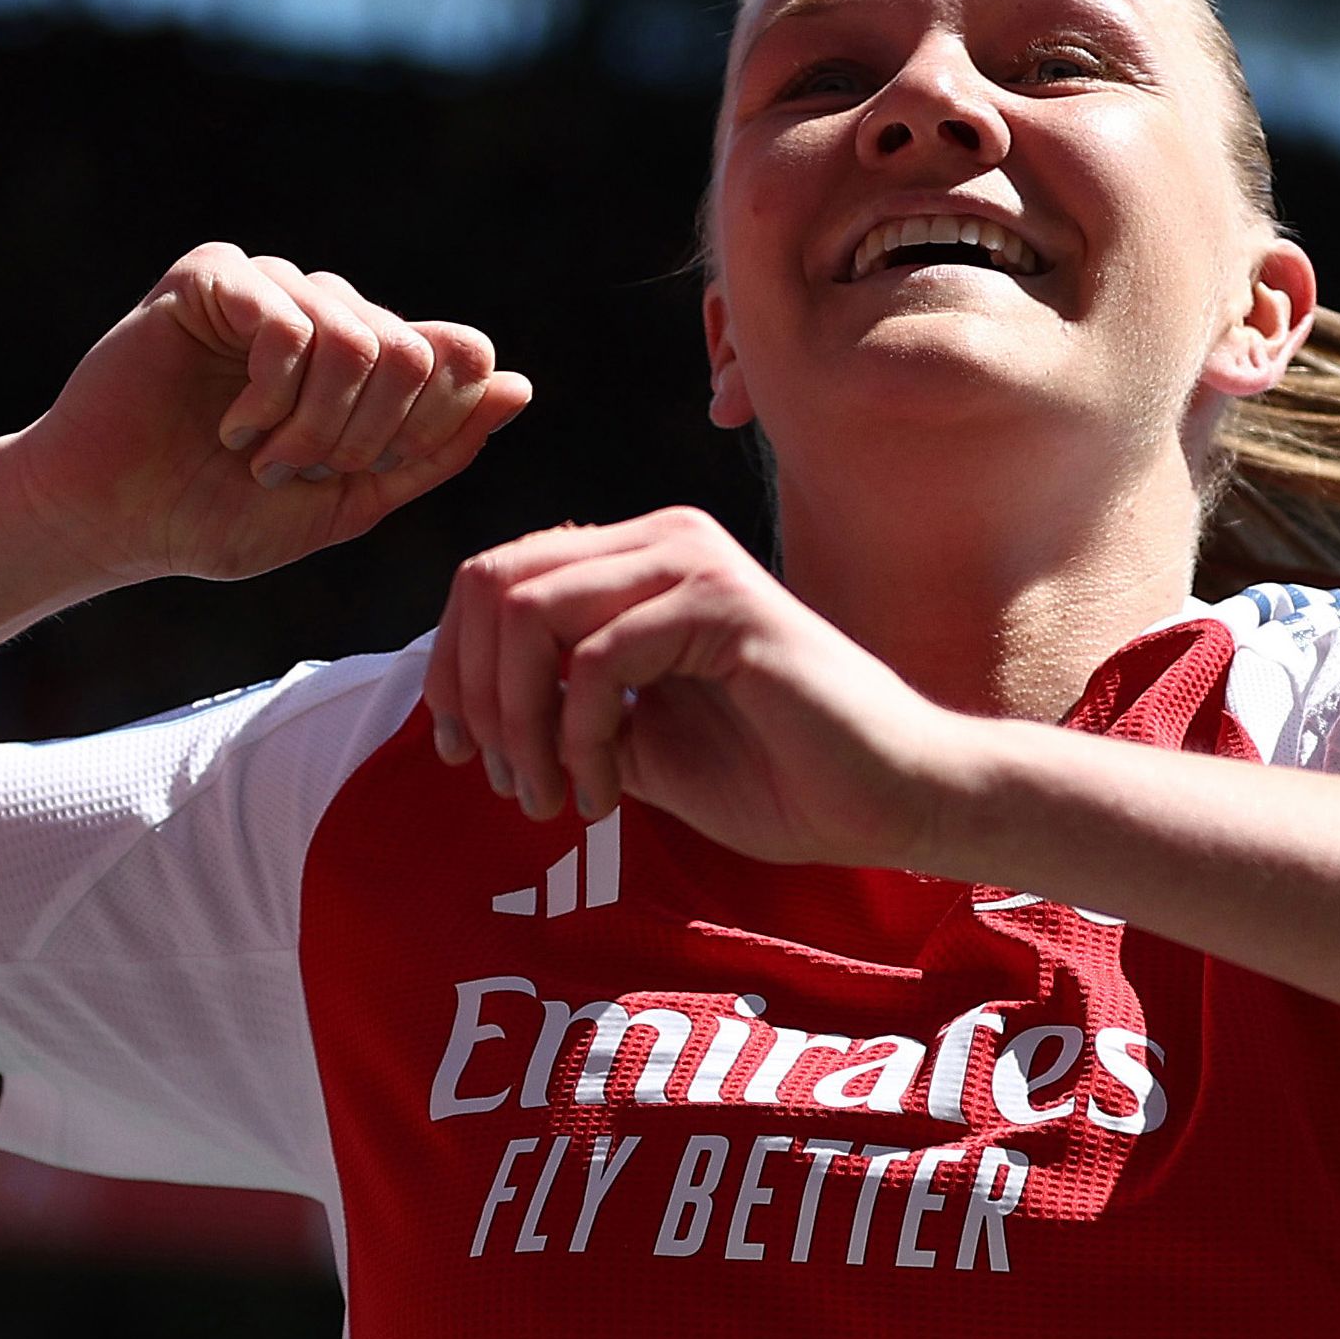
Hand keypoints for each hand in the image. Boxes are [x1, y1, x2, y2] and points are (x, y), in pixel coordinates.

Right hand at [7, 244, 532, 582]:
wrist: (115, 522)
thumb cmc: (220, 514)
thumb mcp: (351, 501)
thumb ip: (435, 450)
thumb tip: (519, 387)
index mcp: (367, 352)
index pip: (460, 355)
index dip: (429, 426)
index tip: (361, 472)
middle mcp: (326, 306)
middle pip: (415, 352)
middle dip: (366, 438)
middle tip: (300, 471)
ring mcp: (271, 284)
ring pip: (357, 339)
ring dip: (313, 426)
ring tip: (260, 456)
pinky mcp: (213, 276)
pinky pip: (289, 324)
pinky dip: (269, 397)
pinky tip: (231, 425)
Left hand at [424, 507, 973, 868]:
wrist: (886, 798)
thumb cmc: (777, 774)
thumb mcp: (636, 740)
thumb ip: (564, 708)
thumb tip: (473, 715)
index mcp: (637, 562)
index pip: (494, 577)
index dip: (454, 665)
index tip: (463, 753)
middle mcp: (659, 540)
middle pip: (493, 582)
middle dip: (476, 694)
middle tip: (507, 783)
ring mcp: (691, 562)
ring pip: (530, 611)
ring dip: (520, 720)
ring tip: (551, 794)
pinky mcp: (721, 604)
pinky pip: (596, 658)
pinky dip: (578, 737)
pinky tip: (607, 790)